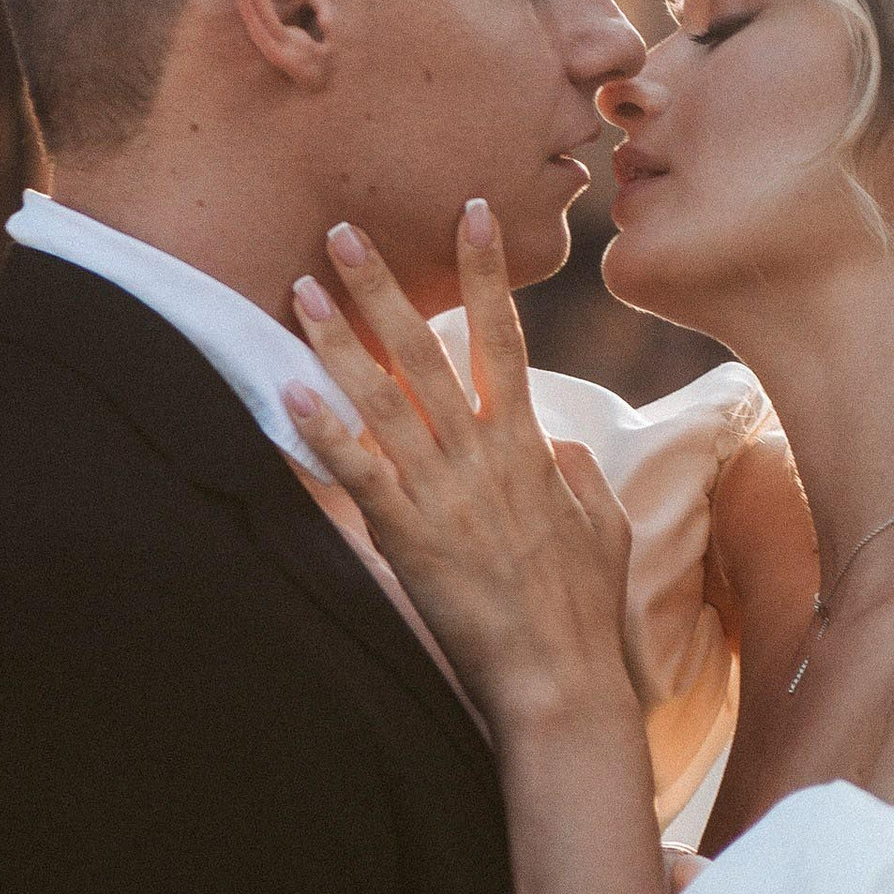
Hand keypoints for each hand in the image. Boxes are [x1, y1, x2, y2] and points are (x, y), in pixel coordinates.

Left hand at [282, 204, 634, 744]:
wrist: (560, 679)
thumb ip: (579, 476)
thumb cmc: (582, 612)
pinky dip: (324, 431)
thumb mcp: (605, 528)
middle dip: (385, 285)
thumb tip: (558, 443)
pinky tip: (289, 392)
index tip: (470, 214)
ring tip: (301, 288)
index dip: (486, 273)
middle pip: (429, 348)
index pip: (504, 338)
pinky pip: (359, 472)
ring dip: (341, 339)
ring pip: (384, 397)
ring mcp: (444, 492)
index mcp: (528, 446)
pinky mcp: (410, 536)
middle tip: (342, 230)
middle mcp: (483, 455)